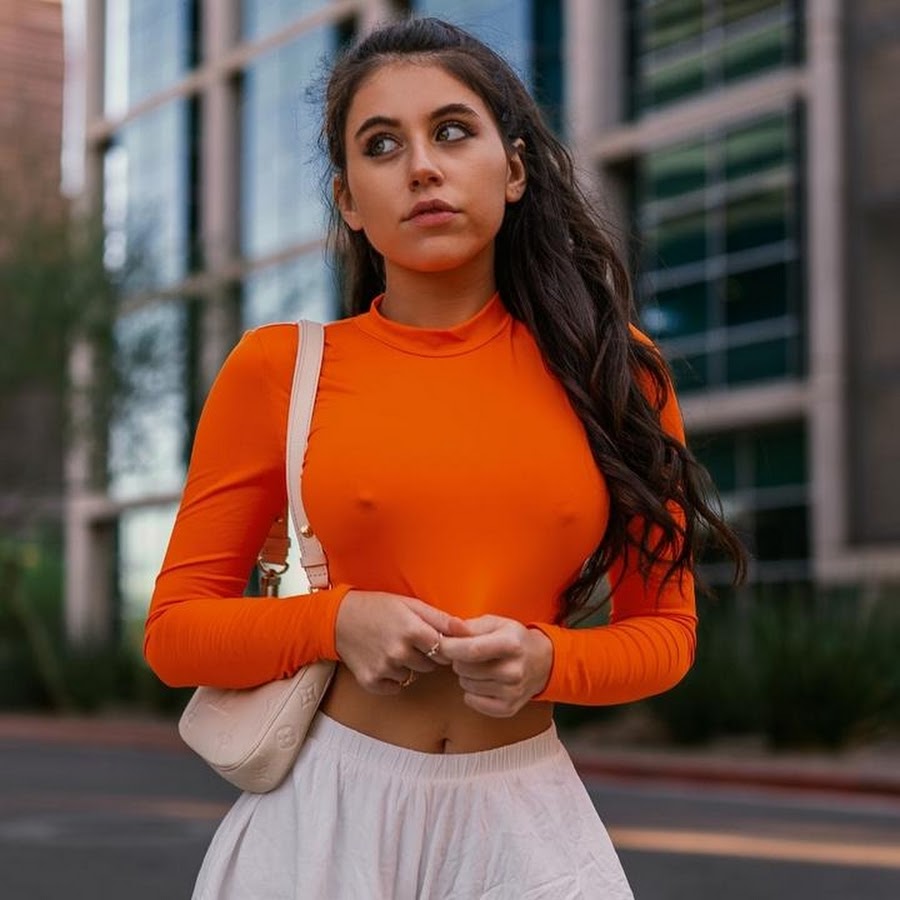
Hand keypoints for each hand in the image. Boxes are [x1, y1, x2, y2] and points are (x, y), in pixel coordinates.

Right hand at [335, 591, 468, 694]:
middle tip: (410, 640)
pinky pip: (395, 687)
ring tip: (393, 647)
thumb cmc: (377, 607)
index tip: (434, 639)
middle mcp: (399, 652)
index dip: (442, 645)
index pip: (445, 650)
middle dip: (425, 654)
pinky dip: (392, 678)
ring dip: (408, 666)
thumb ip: (440, 618)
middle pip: (430, 665)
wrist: (339, 618)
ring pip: (413, 676)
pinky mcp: (372, 682)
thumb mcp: (410, 604)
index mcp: (413, 631)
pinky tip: (383, 660)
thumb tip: (467, 630)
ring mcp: (385, 669)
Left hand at [440, 616, 552, 717]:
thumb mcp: (496, 624)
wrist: (541, 662)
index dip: (450, 648)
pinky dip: (472, 692)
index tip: (440, 644)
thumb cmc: (514, 639)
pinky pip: (472, 701)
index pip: (471, 650)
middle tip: (469, 654)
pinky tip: (484, 682)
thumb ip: (471, 626)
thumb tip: (449, 626)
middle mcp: (513, 671)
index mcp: (511, 645)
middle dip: (458, 660)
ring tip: (481, 667)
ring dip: (466, 676)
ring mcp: (512, 692)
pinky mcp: (508, 708)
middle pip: (465, 669)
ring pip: (466, 685)